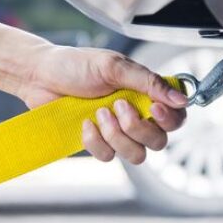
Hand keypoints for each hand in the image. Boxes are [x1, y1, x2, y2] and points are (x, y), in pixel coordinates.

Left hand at [19, 46, 186, 163]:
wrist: (41, 76)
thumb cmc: (77, 65)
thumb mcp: (114, 66)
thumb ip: (149, 82)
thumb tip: (182, 99)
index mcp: (146, 95)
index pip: (176, 117)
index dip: (170, 119)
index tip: (154, 109)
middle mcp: (137, 116)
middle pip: (159, 142)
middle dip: (138, 128)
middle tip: (118, 106)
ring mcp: (118, 133)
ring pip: (137, 156)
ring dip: (117, 136)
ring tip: (99, 113)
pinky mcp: (99, 144)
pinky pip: (108, 157)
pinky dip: (96, 141)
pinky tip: (85, 123)